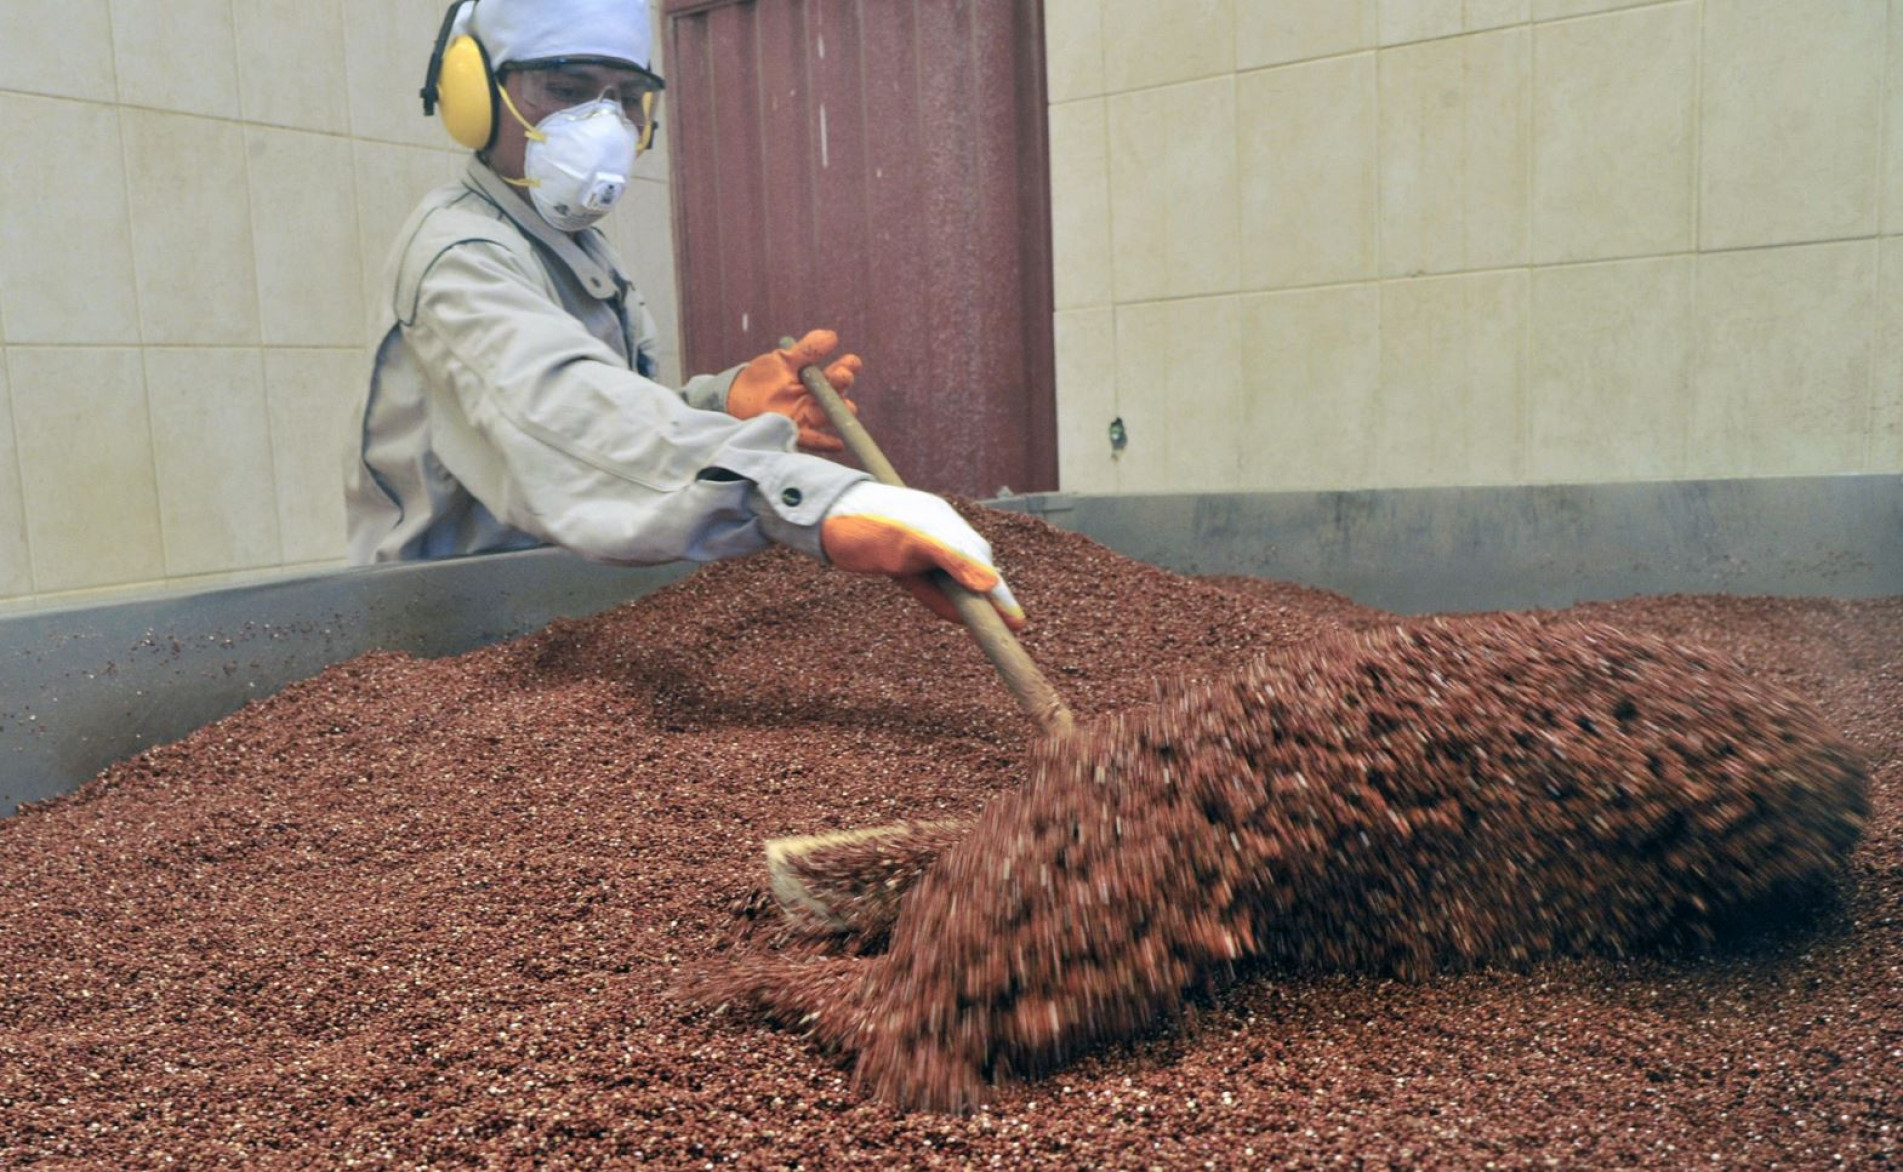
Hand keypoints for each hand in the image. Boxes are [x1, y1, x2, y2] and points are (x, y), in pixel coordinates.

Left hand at [727, 329, 861, 452]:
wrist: (735, 399)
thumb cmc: (762, 379)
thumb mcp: (783, 360)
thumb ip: (807, 350)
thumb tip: (832, 336)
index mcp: (817, 380)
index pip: (838, 373)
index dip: (848, 367)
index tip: (851, 361)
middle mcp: (817, 400)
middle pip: (837, 394)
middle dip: (842, 385)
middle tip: (842, 376)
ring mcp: (808, 418)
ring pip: (830, 416)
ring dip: (839, 412)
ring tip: (845, 406)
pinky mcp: (796, 433)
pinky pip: (814, 441)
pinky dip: (827, 443)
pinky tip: (837, 444)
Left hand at [820, 483, 1025, 630]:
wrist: (821, 514)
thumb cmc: (865, 523)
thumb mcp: (910, 542)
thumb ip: (952, 560)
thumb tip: (990, 583)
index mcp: (946, 525)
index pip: (982, 564)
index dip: (1000, 595)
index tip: (1017, 623)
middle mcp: (938, 535)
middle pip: (972, 574)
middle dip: (990, 601)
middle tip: (1012, 630)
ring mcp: (919, 548)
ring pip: (951, 582)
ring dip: (966, 604)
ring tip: (992, 627)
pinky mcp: (900, 561)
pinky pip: (928, 585)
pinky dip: (940, 601)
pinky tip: (956, 615)